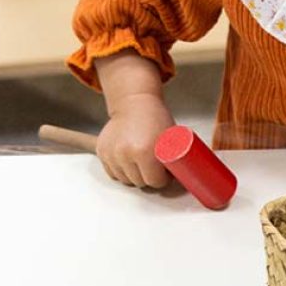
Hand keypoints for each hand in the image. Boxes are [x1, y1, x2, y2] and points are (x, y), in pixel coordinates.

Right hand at [93, 51, 175, 188]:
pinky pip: (113, 173)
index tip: (165, 173)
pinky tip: (129, 160)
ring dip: (134, 175)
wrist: (133, 103)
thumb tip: (183, 177)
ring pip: (125, 180)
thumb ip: (174, 160)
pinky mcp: (102, 152)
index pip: (155, 181)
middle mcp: (125, 154)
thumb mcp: (171, 138)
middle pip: (140, 183)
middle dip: (149, 177)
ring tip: (142, 161)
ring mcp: (112, 154)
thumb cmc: (155, 118)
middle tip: (154, 166)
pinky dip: (121, 170)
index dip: (163, 179)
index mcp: (144, 151)